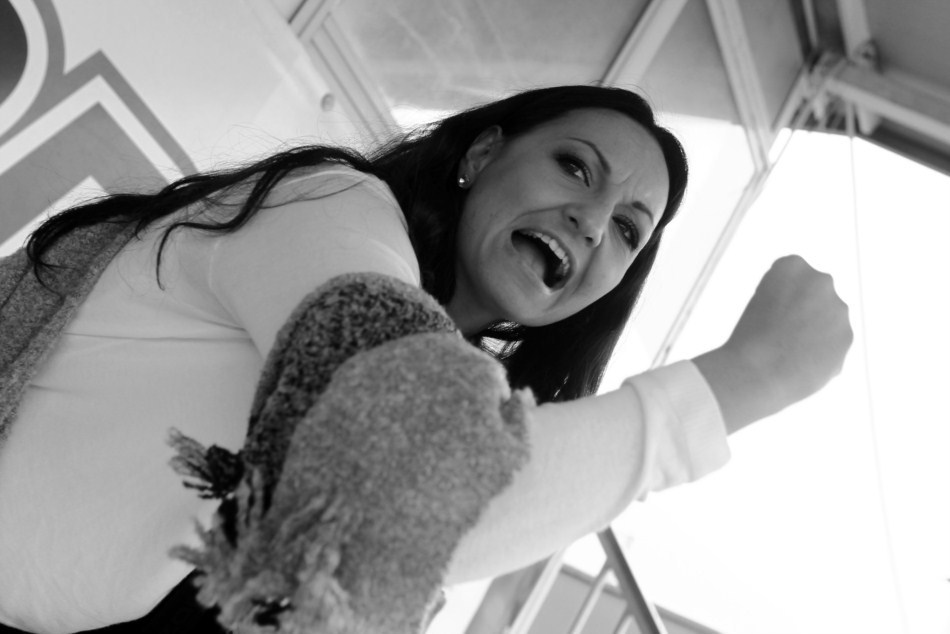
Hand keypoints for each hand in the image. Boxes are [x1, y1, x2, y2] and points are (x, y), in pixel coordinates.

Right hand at [693, 255, 853, 432]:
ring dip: (814, 332)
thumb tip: (820, 319)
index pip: (790, 278)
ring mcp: (838, 308)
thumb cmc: (750, 338)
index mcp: (792, 266)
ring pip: (827, 319)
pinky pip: (833, 343)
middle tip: (780, 331)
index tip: (766, 310)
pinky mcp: (848, 335)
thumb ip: (792, 298)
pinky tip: (801, 362)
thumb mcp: (761, 302)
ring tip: (790, 351)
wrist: (758, 372)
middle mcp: (820, 280)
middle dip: (803, 310)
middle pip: (814, 295)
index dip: (777, 297)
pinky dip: (821, 352)